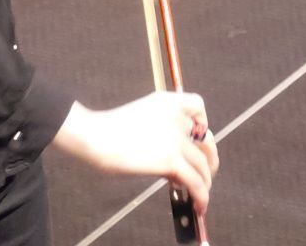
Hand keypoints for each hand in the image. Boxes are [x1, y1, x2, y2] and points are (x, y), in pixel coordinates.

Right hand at [51, 92, 218, 223]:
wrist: (95, 136)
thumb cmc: (109, 130)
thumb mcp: (141, 118)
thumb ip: (160, 128)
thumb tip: (172, 158)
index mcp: (167, 101)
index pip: (197, 105)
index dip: (203, 121)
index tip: (198, 136)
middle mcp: (176, 117)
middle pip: (205, 139)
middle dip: (209, 158)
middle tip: (207, 171)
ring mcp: (175, 138)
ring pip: (202, 163)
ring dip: (205, 181)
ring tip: (202, 194)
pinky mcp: (170, 160)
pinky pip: (195, 180)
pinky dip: (202, 194)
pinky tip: (199, 203)